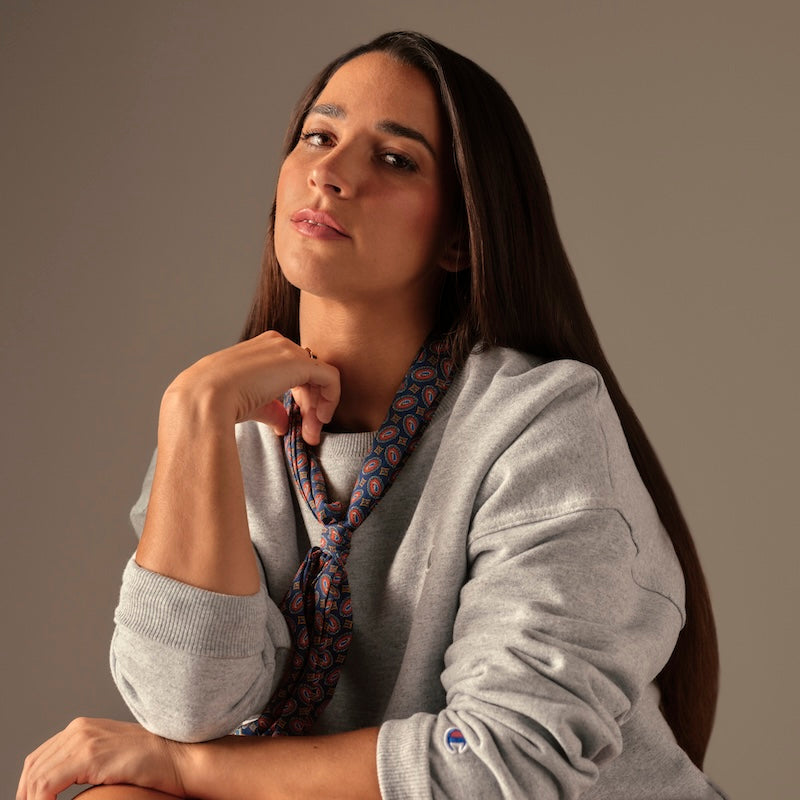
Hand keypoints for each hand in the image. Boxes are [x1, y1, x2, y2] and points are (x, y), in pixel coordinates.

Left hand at [16, 717, 184, 799]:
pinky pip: (47, 784)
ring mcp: (84, 739)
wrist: (176, 758)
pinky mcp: (90, 754)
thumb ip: (84, 763)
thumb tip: (57, 788)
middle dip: (27, 794)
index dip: (28, 786)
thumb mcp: (108, 758)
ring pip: (36, 776)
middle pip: (33, 766)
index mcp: (81, 727)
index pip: (39, 758)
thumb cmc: (149, 763)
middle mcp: (78, 728)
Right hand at [163, 331, 340, 444]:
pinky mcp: (300, 363)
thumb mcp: (248, 404)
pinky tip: (320, 420)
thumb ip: (270, 408)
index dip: (300, 399)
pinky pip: (331, 378)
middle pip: (308, 374)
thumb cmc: (215, 403)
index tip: (297, 426)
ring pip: (320, 376)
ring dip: (320, 407)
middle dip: (311, 406)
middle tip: (308, 434)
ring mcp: (287, 350)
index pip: (292, 370)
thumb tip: (283, 423)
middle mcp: (276, 343)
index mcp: (261, 349)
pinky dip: (331, 399)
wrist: (204, 399)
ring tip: (311, 433)